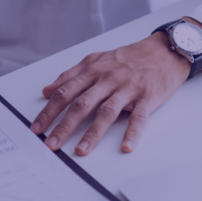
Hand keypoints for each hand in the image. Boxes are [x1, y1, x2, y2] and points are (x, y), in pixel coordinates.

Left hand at [30, 33, 189, 155]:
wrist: (164, 50)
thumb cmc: (130, 57)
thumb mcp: (97, 59)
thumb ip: (71, 74)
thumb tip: (48, 90)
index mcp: (94, 71)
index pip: (65, 93)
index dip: (49, 111)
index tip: (36, 128)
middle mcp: (108, 79)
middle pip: (82, 104)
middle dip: (64, 126)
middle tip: (51, 144)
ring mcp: (128, 88)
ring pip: (107, 112)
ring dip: (93, 133)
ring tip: (81, 150)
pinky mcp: (147, 97)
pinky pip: (139, 117)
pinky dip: (132, 132)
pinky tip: (126, 146)